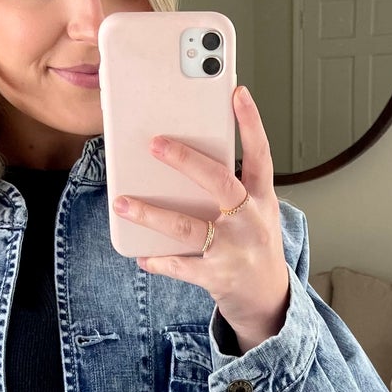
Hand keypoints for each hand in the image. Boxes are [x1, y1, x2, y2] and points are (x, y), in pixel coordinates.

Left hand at [112, 83, 290, 344]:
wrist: (268, 298)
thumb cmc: (254, 247)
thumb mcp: (256, 213)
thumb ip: (232, 187)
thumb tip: (185, 160)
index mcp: (262, 199)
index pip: (260, 154)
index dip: (251, 123)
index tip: (237, 93)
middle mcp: (250, 221)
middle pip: (220, 182)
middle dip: (187, 161)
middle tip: (156, 143)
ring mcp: (234, 249)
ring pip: (188, 227)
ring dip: (152, 214)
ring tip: (123, 202)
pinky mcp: (217, 276)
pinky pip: (181, 266)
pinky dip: (159, 260)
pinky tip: (142, 255)